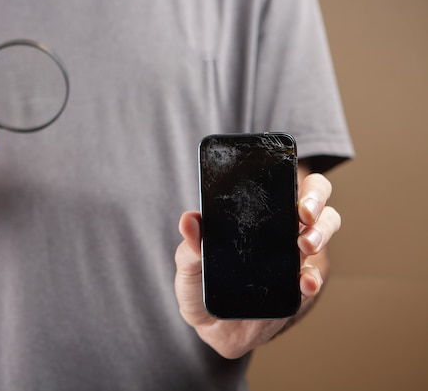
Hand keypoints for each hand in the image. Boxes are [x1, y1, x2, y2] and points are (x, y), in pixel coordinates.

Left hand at [174, 172, 339, 358]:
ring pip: (323, 232)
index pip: (285, 187)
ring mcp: (293, 259)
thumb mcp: (189, 264)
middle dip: (316, 202)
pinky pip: (314, 278)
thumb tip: (189, 219)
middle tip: (303, 215)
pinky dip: (313, 278)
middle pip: (315, 203)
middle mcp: (281, 232)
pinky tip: (305, 282)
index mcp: (256, 218)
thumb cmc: (201, 287)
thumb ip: (191, 244)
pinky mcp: (297, 288)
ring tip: (305, 245)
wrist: (210, 328)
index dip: (296, 181)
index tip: (293, 187)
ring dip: (320, 234)